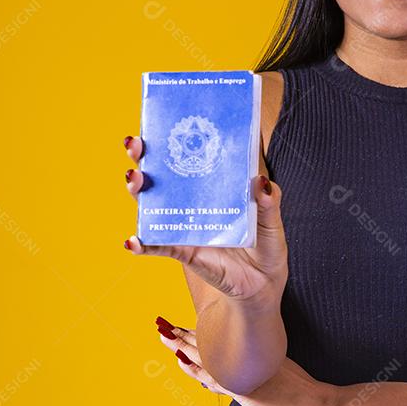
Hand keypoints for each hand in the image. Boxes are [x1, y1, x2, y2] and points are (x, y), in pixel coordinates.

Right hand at [123, 135, 287, 303]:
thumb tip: (262, 181)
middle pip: (161, 174)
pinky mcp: (182, 251)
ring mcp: (184, 224)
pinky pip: (158, 245)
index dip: (173, 138)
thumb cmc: (265, 246)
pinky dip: (142, 243)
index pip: (189, 156)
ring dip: (138, 190)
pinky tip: (133, 241)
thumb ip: (269, 202)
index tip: (161, 119)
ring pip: (153, 203)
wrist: (261, 286)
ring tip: (134, 179)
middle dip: (143, 156)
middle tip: (136, 145)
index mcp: (214, 186)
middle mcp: (193, 201)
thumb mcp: (272, 221)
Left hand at [155, 316, 336, 405]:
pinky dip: (196, 369)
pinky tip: (181, 362)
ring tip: (164, 336)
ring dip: (182, 346)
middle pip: (210, 344)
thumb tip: (249, 363)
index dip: (199, 332)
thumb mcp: (280, 366)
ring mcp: (244, 374)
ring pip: (207, 357)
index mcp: (254, 352)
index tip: (182, 326)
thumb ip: (262, 361)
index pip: (221, 338)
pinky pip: (214, 377)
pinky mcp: (244, 390)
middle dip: (183, 336)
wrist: (319, 404)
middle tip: (163, 325)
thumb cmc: (303, 389)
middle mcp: (247, 359)